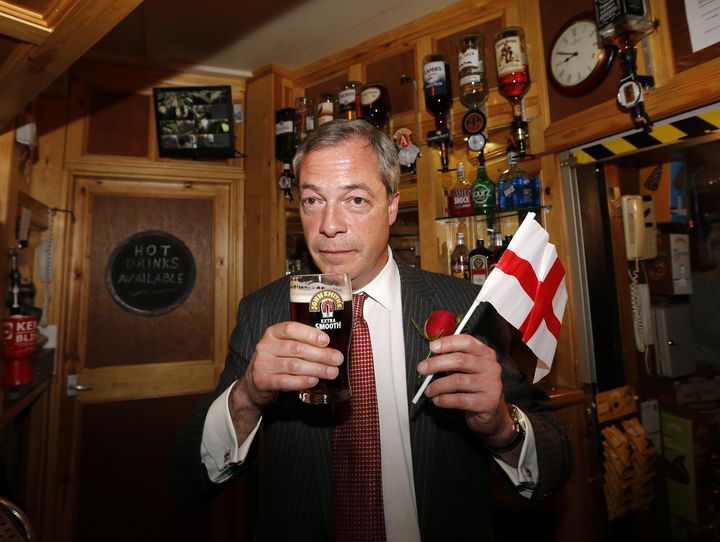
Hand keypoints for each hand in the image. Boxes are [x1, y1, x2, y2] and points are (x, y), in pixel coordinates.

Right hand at [229, 321, 343, 440]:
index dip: (310, 334)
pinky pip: (285, 381)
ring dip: (316, 369)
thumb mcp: (284, 346)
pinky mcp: (262, 381)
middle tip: (337, 359)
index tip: (326, 340)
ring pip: (293, 365)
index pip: (291, 328)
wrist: (254, 382)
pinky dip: (302, 381)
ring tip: (331, 372)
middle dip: (320, 354)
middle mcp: (265, 346)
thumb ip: (302, 343)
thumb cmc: (277, 360)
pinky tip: (314, 381)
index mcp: (272, 333)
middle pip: (296, 348)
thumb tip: (332, 347)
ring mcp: (262, 364)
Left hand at [416, 334, 514, 445]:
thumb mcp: (466, 369)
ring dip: (438, 385)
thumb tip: (430, 358)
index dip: (448, 343)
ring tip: (428, 391)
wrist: (490, 412)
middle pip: (460, 360)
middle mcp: (491, 367)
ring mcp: (491, 385)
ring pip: (458, 381)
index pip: (467, 342)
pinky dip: (445, 400)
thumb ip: (452, 360)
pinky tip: (437, 400)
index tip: (432, 347)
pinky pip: (461, 399)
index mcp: (486, 354)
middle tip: (421, 369)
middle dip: (436, 364)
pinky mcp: (488, 403)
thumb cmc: (473, 387)